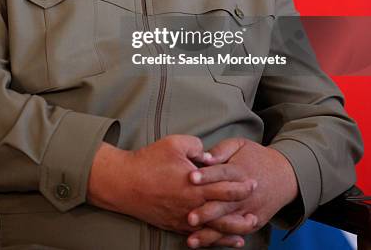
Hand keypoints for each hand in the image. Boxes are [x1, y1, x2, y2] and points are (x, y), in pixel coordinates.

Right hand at [87, 135, 256, 237]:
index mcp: (195, 184)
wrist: (125, 182)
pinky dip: (215, 239)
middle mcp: (192, 204)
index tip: (253, 182)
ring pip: (215, 228)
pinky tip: (226, 240)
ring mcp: (184, 217)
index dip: (241, 186)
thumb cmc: (149, 161)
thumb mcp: (174, 144)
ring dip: (234, 229)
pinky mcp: (175, 225)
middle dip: (243, 209)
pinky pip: (200, 235)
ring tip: (249, 228)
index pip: (224, 186)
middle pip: (224, 210)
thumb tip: (209, 156)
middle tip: (258, 209)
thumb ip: (197, 147)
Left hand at [185, 139, 298, 247]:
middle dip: (206, 212)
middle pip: (224, 204)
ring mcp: (250, 210)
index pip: (222, 173)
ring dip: (210, 232)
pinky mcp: (254, 222)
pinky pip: (236, 233)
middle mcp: (245, 193)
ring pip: (228, 224)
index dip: (206, 175)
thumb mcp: (239, 145)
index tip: (191, 177)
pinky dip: (221, 240)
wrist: (283, 176)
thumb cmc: (255, 157)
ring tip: (192, 239)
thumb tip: (204, 157)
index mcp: (240, 170)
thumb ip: (221, 150)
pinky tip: (205, 243)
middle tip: (189, 217)